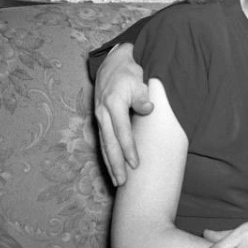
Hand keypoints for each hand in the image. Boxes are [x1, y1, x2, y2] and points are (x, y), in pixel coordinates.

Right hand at [93, 43, 150, 185]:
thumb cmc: (128, 74)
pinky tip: (112, 168)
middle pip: (109, 144)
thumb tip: (148, 108)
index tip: (136, 164)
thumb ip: (142, 96)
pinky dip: (107, 156)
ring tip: (118, 182)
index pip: (122, 131)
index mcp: (113, 104)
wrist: (111, 64)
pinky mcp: (100, 121)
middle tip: (123, 182)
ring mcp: (99, 118)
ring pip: (104, 146)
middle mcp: (103, 113)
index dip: (128, 149)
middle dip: (116, 165)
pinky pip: (103, 142)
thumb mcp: (137, 80)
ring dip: (110, 164)